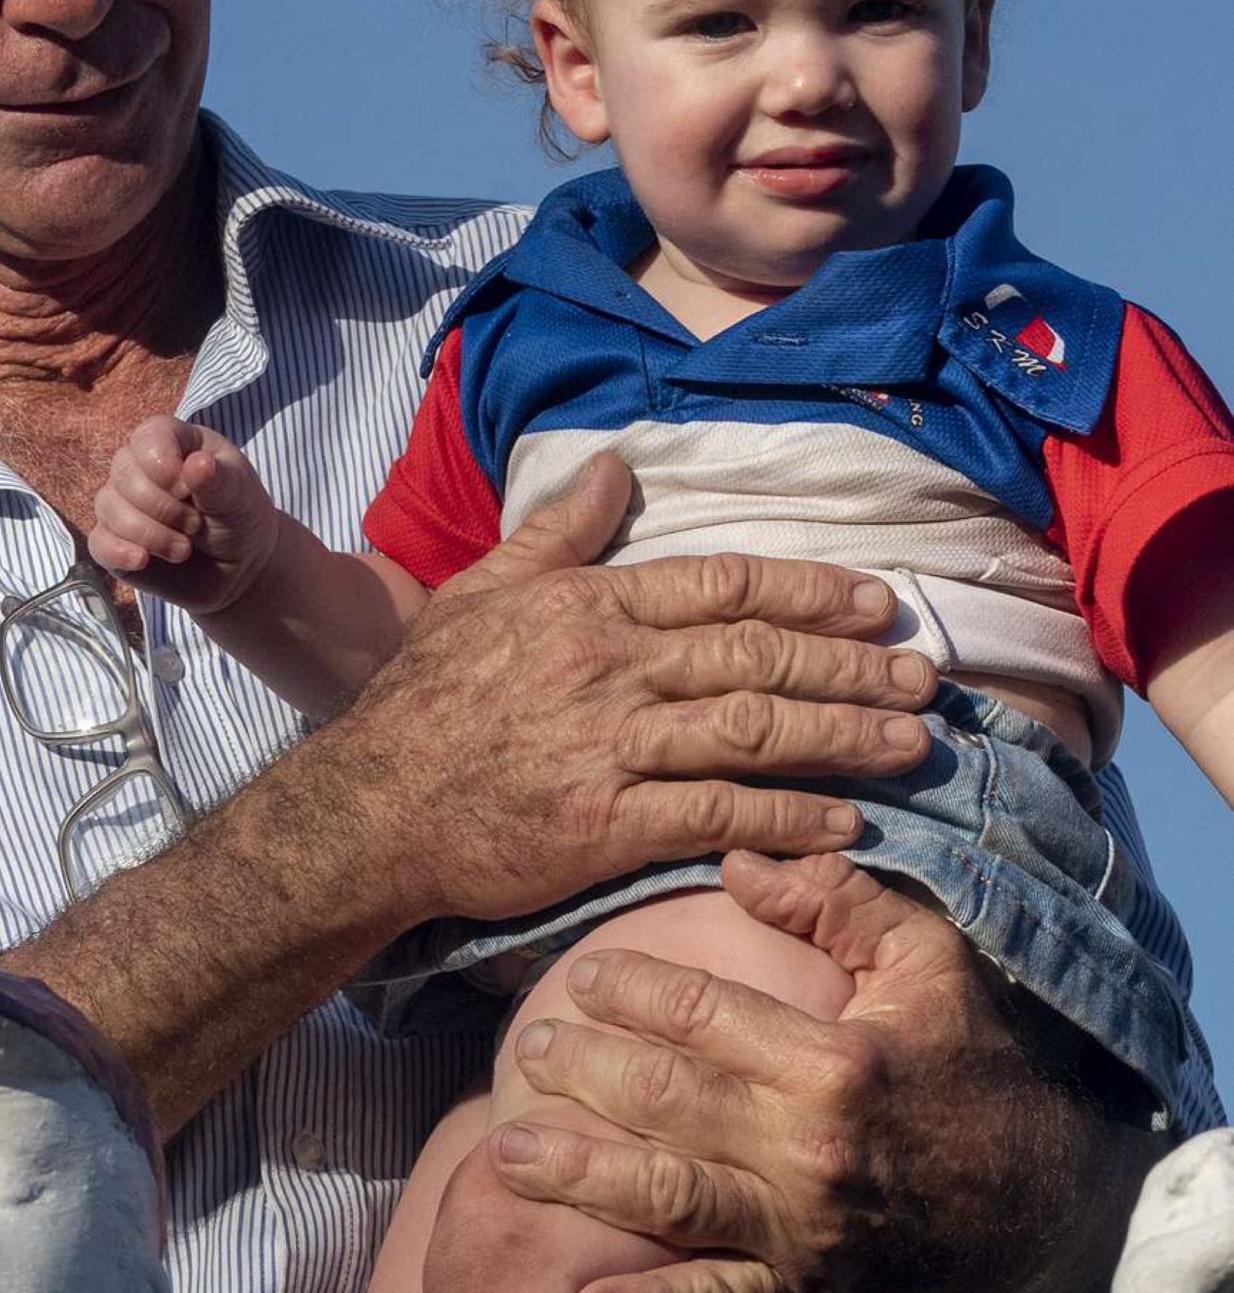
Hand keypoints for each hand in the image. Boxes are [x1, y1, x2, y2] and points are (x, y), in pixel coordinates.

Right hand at [90, 416, 279, 613]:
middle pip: (123, 472)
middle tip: (197, 524)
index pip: (149, 436)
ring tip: (184, 550)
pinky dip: (119, 551)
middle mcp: (142, 468)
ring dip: (149, 533)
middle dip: (161, 506)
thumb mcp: (240, 498)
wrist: (239, 569)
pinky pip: (99, 542)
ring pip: (109, 507)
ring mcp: (124, 504)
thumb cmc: (240, 519)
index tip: (186, 488)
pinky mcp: (114, 541)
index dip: (160, 461)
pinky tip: (143, 560)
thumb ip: (219, 481)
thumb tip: (197, 464)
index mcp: (175, 444)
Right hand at [329, 455, 937, 932]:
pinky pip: (717, 816)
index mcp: (589, 607)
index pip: (722, 585)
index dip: (810, 591)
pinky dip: (788, 820)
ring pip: (753, 733)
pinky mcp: (605, 827)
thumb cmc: (425, 701)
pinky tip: (844, 823)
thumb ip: (560, 531)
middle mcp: (611, 670)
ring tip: (909, 746)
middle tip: (923, 680)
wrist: (369, 808)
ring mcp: (610, 750)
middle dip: (851, 668)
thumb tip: (618, 465)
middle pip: (758, 658)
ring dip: (843, 738)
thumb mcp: (482, 592)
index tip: (876, 604)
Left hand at [488, 849, 1161, 1292]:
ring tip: (504, 1154)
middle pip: (665, 1101)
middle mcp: (807, 1151)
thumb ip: (836, 904)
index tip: (578, 975)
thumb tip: (738, 864)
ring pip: (665, 1199)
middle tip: (524, 1052)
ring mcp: (801, 1232)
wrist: (1047, 1200)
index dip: (630, 990)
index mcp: (834, 1062)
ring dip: (578, 1178)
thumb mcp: (931, 961)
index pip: (701, 1013)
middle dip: (583, 1073)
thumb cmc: (982, 1062)